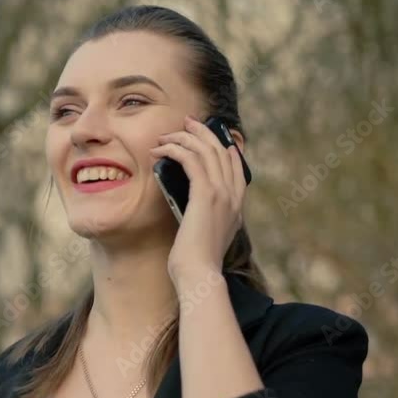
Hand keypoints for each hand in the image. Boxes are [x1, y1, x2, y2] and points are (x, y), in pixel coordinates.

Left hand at [150, 114, 245, 285]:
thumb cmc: (195, 261)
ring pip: (207, 151)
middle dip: (203, 132)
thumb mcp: (205, 236)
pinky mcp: (206, 195)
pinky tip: (162, 149)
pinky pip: (192, 160)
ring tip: (166, 134)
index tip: (208, 136)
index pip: (235, 166)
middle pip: (222, 151)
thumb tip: (190, 208)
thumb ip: (204, 218)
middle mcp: (233, 196)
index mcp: (236, 206)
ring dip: (185, 138)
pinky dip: (176, 149)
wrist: (198, 274)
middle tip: (186, 122)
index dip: (223, 146)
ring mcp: (222, 194)